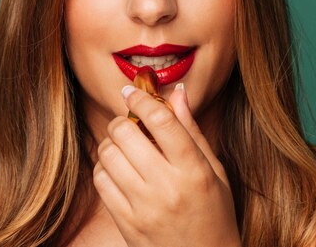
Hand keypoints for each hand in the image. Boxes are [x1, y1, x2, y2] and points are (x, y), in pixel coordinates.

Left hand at [93, 83, 240, 246]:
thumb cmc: (215, 214)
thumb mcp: (214, 171)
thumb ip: (192, 131)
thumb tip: (176, 94)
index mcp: (194, 170)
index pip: (161, 121)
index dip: (142, 99)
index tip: (132, 92)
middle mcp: (167, 187)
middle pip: (126, 133)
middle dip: (124, 121)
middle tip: (131, 124)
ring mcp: (143, 207)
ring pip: (108, 154)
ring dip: (112, 143)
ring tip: (126, 148)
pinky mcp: (126, 223)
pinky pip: (100, 181)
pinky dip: (104, 168)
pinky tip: (120, 170)